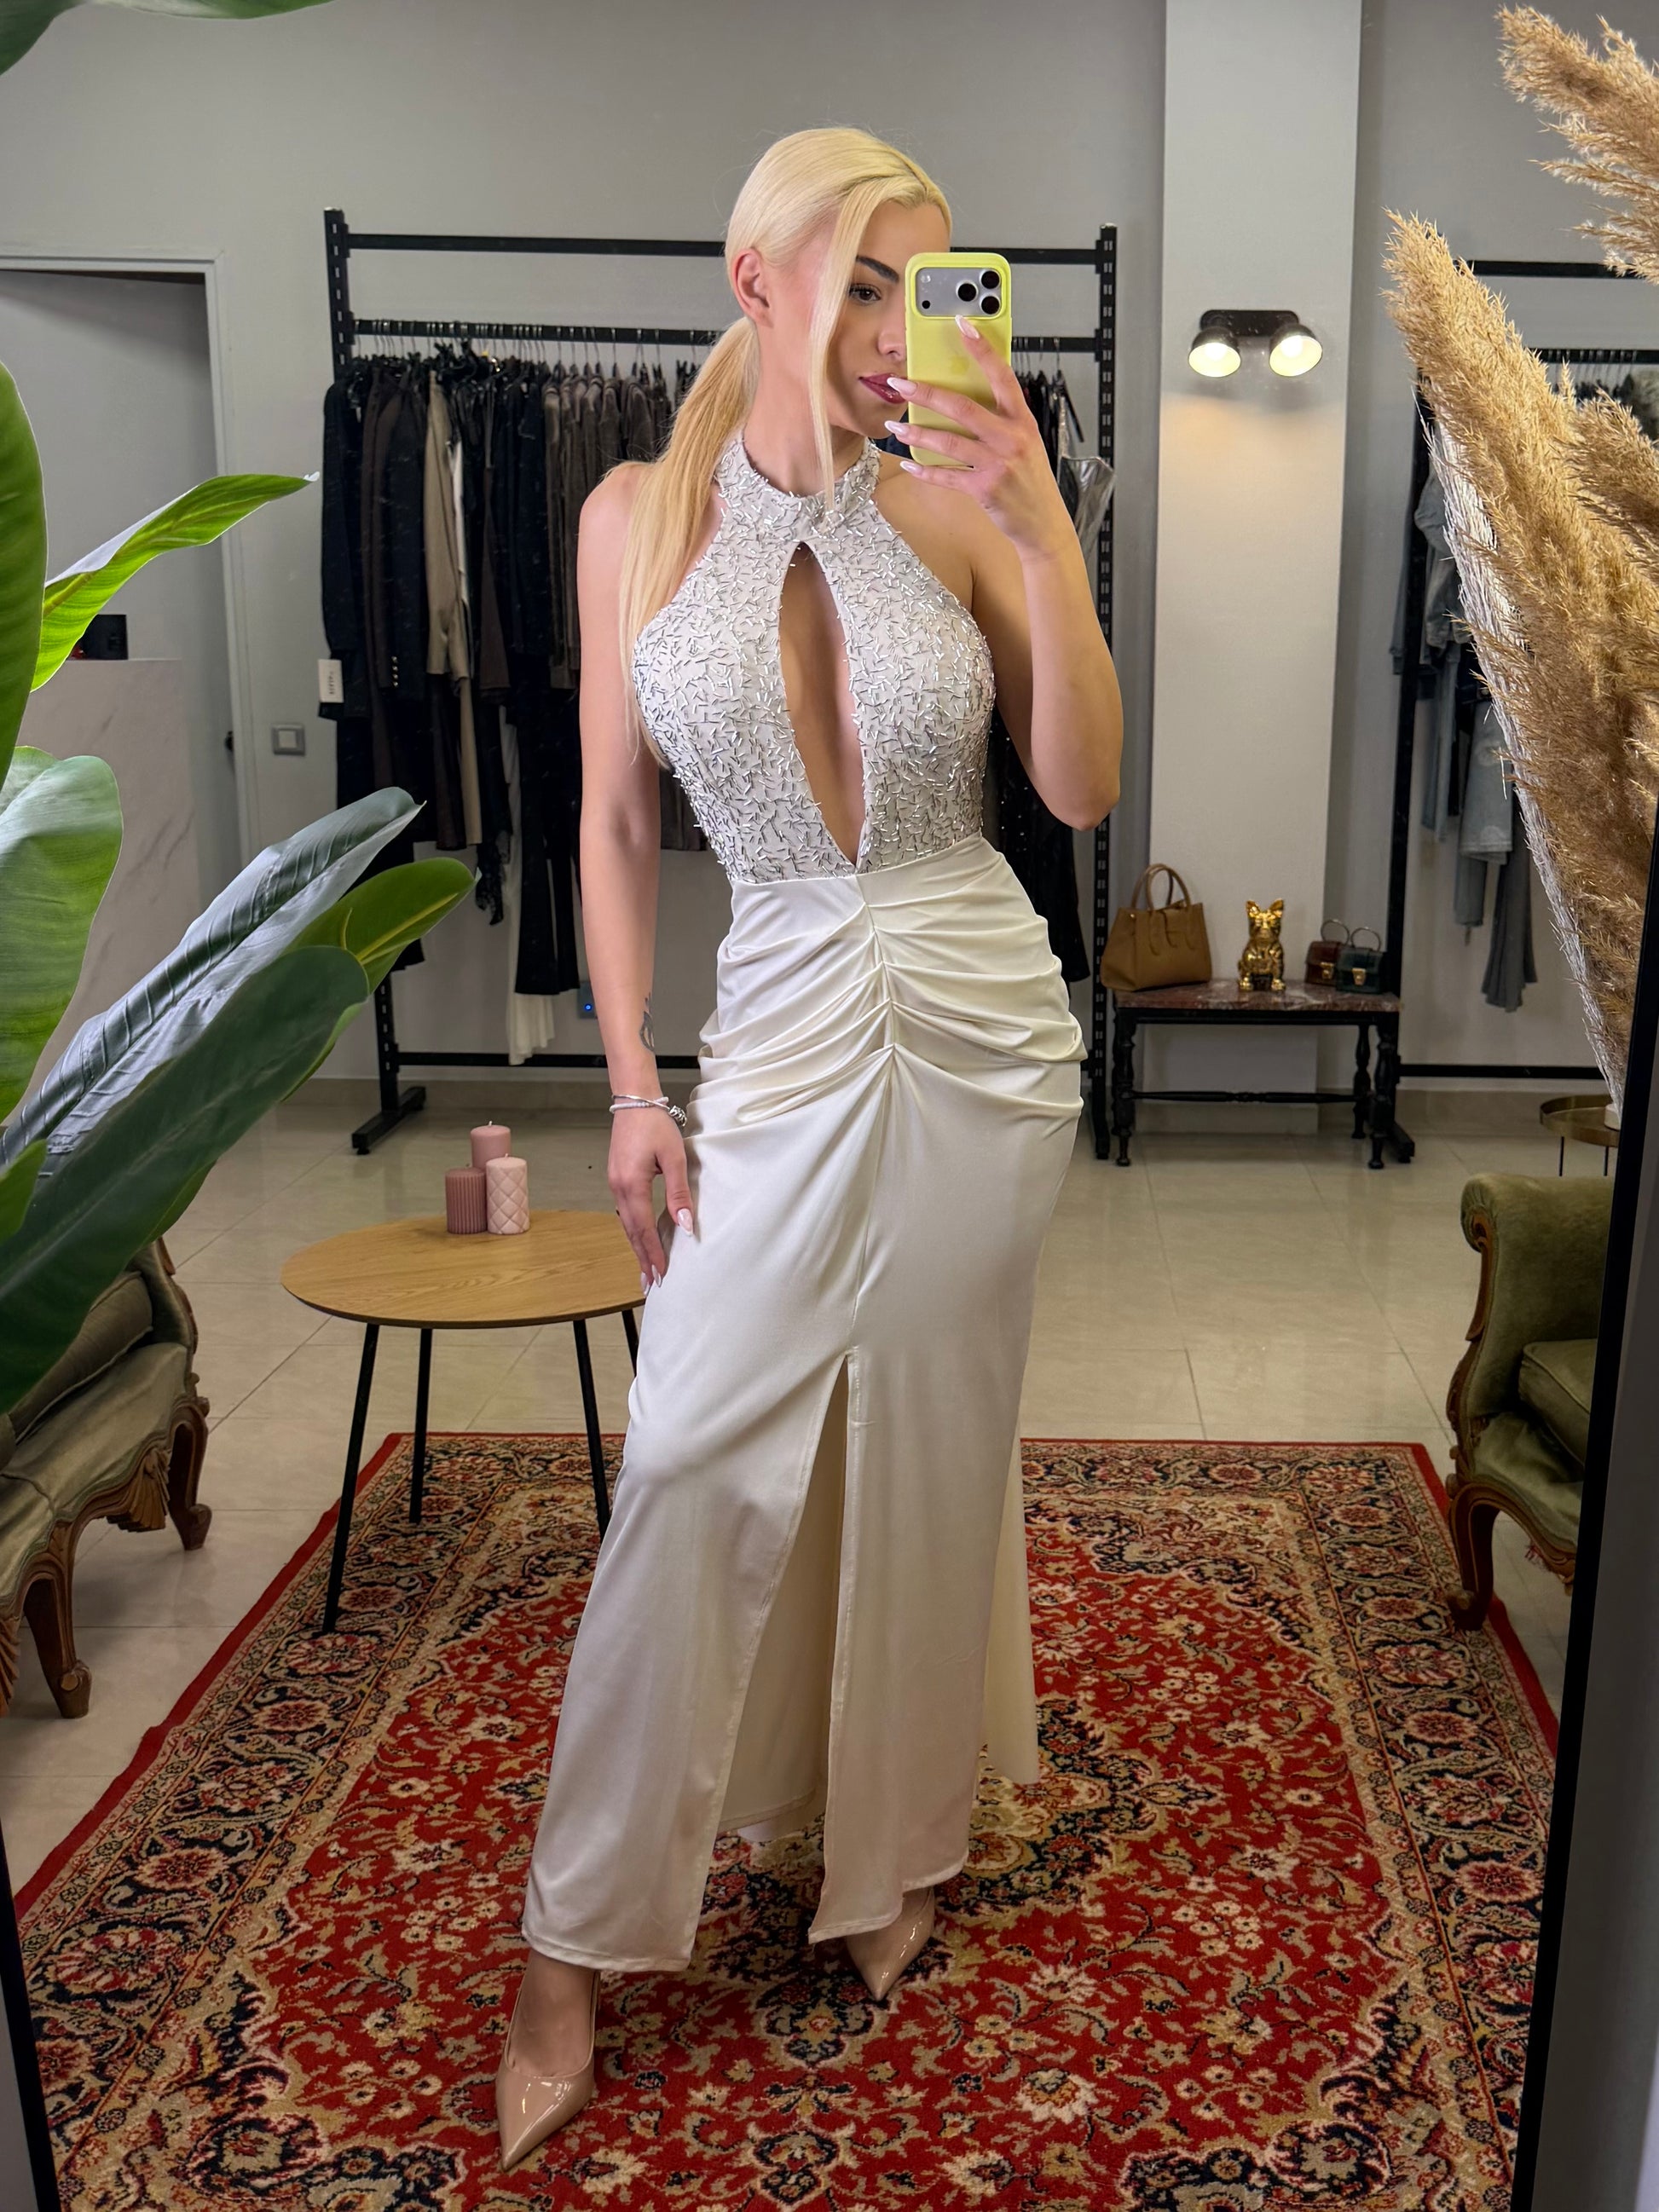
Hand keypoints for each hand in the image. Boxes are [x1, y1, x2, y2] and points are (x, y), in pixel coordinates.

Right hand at [608, 1107, 692, 1291]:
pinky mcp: (617, 1178)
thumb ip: (679, 1194)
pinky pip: (625, 1212)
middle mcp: (618, 1188)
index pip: (644, 1229)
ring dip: (637, 1246)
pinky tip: (640, 1237)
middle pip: (631, 1232)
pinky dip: (634, 1229)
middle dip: (642, 1258)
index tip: (662, 1274)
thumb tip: (686, 1226)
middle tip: (651, 1283)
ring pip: (626, 1223)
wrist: (633, 1100)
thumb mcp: (674, 1158)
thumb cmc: (655, 1124)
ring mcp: (614, 1184)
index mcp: (632, 1185)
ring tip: (646, 1267)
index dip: (653, 1254)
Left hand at [885, 319, 1074, 560]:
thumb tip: (968, 401)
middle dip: (927, 393)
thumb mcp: (1026, 443)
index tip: (962, 325)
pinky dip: (926, 471)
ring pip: (949, 442)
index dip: (982, 349)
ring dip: (917, 434)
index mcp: (1022, 420)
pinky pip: (947, 476)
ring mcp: (997, 464)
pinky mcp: (985, 489)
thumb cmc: (1031, 482)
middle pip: (963, 406)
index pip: (1002, 376)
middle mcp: (1011, 438)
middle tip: (900, 383)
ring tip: (895, 427)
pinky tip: (908, 465)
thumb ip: (1002, 422)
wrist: (1044, 524)